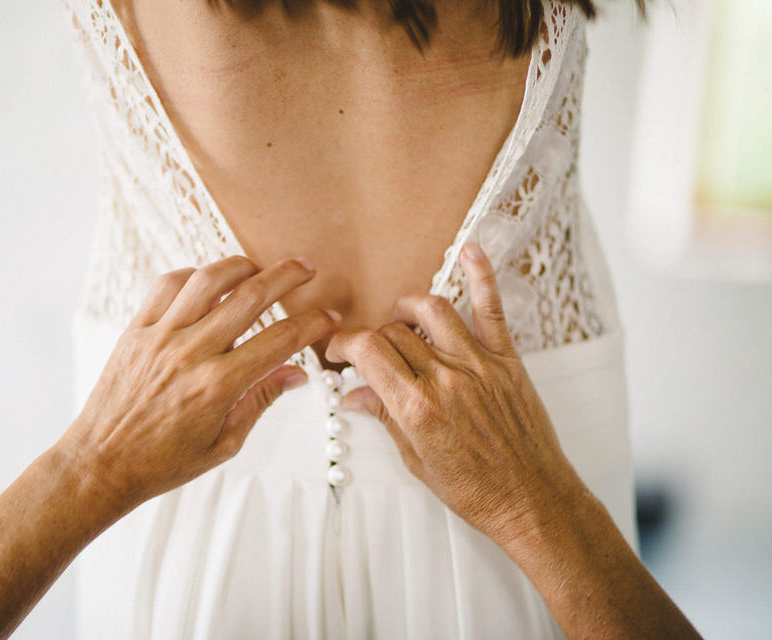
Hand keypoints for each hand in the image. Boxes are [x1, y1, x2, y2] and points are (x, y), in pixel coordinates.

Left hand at [56, 255, 339, 524]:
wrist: (101, 464)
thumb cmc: (161, 462)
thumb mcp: (224, 444)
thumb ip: (261, 401)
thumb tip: (296, 374)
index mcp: (219, 385)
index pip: (280, 339)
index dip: (312, 323)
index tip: (328, 317)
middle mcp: (191, 353)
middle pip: (251, 296)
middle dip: (287, 277)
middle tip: (306, 270)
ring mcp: (160, 336)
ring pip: (209, 279)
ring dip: (241, 265)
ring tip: (259, 267)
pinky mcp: (136, 330)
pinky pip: (166, 286)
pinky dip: (192, 275)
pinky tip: (208, 282)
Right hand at [325, 242, 578, 546]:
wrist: (531, 500)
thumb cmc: (476, 490)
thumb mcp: (416, 460)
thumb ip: (385, 418)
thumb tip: (355, 395)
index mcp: (416, 407)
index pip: (368, 352)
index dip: (345, 344)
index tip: (339, 351)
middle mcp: (445, 379)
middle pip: (394, 332)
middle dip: (373, 336)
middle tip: (368, 350)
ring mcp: (478, 365)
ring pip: (433, 310)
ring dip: (407, 308)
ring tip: (399, 318)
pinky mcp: (507, 361)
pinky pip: (491, 310)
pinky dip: (481, 276)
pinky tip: (469, 252)